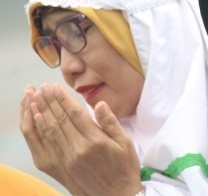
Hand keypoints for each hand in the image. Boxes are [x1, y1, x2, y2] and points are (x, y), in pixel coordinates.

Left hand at [20, 83, 141, 195]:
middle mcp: (78, 149)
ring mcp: (67, 159)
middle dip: (49, 101)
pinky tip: (36, 119)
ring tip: (34, 97)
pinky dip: (39, 130)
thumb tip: (99, 103)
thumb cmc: (124, 169)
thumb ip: (111, 123)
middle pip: (59, 119)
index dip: (63, 98)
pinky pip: (45, 146)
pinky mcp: (60, 168)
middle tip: (42, 87)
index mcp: (95, 141)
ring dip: (40, 111)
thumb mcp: (126, 144)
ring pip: (49, 130)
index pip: (74, 114)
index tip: (54, 86)